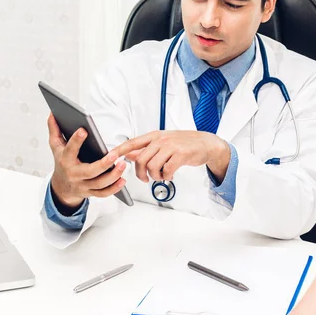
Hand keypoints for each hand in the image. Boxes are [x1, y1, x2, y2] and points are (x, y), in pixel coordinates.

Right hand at [47, 114, 126, 208]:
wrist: (61, 187)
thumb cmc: (61, 162)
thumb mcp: (56, 146)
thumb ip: (54, 130)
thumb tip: (52, 113)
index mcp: (65, 160)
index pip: (70, 150)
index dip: (76, 140)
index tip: (84, 130)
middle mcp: (74, 174)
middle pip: (90, 171)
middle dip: (104, 164)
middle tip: (116, 154)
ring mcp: (83, 185)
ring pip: (99, 184)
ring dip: (113, 176)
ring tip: (123, 164)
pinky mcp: (90, 193)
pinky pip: (103, 194)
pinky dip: (114, 188)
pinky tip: (123, 179)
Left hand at [113, 130, 229, 182]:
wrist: (206, 144)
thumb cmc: (183, 144)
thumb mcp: (163, 143)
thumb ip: (146, 149)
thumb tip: (129, 155)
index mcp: (154, 136)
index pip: (132, 143)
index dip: (119, 150)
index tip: (109, 157)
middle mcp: (160, 140)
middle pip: (140, 160)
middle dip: (141, 173)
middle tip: (146, 178)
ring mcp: (170, 146)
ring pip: (152, 167)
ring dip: (155, 176)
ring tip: (162, 175)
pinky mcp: (180, 155)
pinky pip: (166, 171)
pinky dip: (166, 177)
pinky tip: (170, 175)